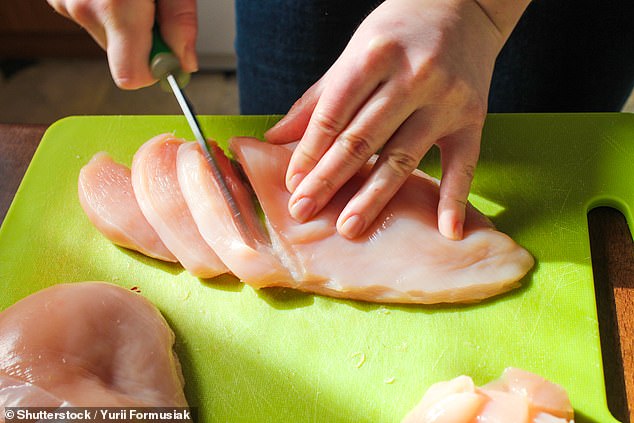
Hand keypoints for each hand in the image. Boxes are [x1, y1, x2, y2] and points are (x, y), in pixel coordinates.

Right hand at [47, 0, 197, 88]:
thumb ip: (181, 23)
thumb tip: (185, 64)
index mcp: (116, 9)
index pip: (132, 78)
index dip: (154, 72)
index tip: (168, 54)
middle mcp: (85, 10)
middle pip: (123, 59)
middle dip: (143, 42)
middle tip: (152, 9)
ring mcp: (66, 4)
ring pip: (107, 40)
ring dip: (124, 24)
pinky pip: (92, 21)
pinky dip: (106, 12)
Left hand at [265, 0, 524, 239]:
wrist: (465, 4)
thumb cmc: (398, 30)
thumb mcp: (354, 52)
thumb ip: (319, 98)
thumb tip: (276, 138)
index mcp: (374, 54)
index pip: (333, 114)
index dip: (309, 153)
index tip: (293, 186)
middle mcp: (412, 76)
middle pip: (361, 140)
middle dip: (329, 180)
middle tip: (304, 212)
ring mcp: (446, 99)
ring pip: (402, 157)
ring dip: (374, 197)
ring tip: (349, 227)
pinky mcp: (474, 117)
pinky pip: (464, 163)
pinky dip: (455, 198)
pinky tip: (445, 230)